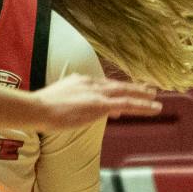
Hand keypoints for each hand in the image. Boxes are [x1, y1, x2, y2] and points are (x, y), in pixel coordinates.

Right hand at [34, 77, 160, 128]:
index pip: (103, 86)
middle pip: (118, 86)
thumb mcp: (59, 102)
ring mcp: (97, 93)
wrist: (37, 108)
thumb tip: (83, 110)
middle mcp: (91, 83)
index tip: (124, 95)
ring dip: (142, 96)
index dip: (115, 91)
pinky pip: (128, 104)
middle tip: (149, 89)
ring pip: (126, 93)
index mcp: (81, 80)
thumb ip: (73, 104)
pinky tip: (154, 108)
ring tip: (156, 98)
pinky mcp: (101, 104)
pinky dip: (143, 105)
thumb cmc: (41, 109)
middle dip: (134, 88)